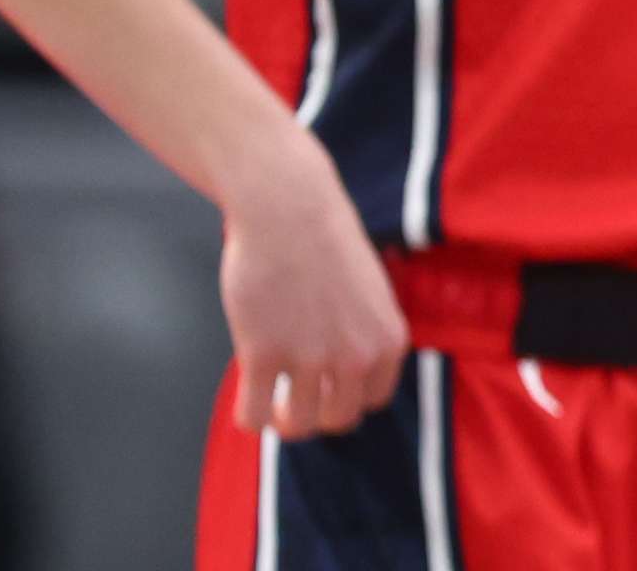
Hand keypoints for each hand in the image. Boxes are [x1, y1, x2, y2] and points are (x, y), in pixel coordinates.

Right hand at [217, 138, 407, 437]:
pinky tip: (247, 396)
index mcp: (388, 341)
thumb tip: (347, 373)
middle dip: (316, 413)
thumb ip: (365, 334)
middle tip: (294, 395)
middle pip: (337, 419)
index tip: (327, 387)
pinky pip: (252, 416)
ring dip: (282, 420)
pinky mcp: (262, 357)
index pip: (373, 401)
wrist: (289, 211)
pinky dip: (249, 417)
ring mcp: (310, 360)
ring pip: (297, 426)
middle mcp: (357, 357)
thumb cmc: (326, 242)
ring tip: (271, 399)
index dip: (347, 397)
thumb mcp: (371, 293)